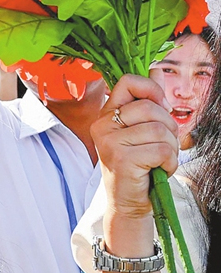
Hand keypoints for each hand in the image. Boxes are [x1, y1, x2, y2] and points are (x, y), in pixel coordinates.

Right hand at [93, 75, 178, 220]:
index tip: (161, 107)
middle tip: (164, 144)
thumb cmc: (138, 166)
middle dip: (168, 126)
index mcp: (106, 114)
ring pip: (159, 129)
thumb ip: (148, 101)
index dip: (152, 90)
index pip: (128, 82)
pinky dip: (170, 162)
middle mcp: (102, 125)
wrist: (129, 202)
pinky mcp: (121, 159)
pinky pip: (161, 149)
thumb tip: (156, 70)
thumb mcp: (142, 130)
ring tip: (161, 159)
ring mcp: (109, 142)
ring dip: (171, 148)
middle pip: (149, 107)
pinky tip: (160, 169)